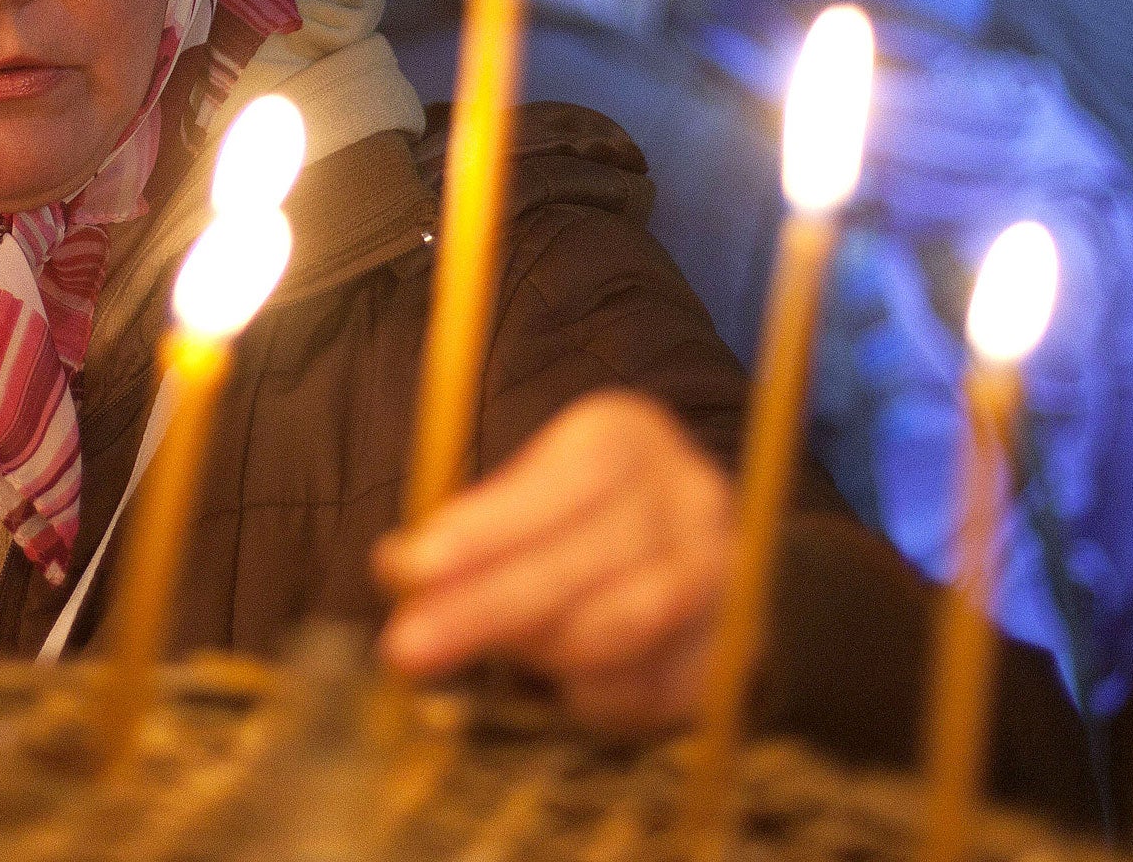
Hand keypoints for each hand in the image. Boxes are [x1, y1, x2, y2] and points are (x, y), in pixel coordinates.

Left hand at [374, 390, 733, 734]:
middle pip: (590, 559)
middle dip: (486, 607)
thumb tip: (402, 571)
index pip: (564, 480)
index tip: (404, 567)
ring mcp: (722, 577)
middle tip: (406, 646)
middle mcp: (689, 499)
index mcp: (627, 437)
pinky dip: (589, 696)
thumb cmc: (567, 511)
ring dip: (532, 650)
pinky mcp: (730, 651)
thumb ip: (475, 521)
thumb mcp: (524, 484)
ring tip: (466, 661)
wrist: (678, 541)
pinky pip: (655, 688)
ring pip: (625, 624)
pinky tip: (543, 691)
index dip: (485, 529)